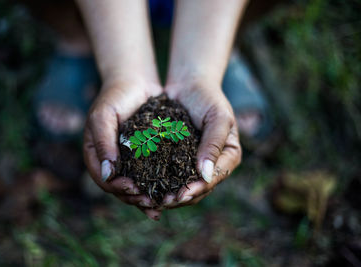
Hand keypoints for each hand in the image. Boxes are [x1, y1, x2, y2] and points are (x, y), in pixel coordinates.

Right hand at [83, 79, 162, 219]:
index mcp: (96, 155)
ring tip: (159, 206)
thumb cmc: (115, 97)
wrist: (135, 83)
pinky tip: (166, 196)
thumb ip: (103, 143)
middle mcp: (111, 161)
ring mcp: (127, 161)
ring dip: (145, 198)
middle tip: (151, 202)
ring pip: (134, 186)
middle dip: (134, 197)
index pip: (103, 179)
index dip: (117, 187)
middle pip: (119, 188)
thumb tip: (107, 174)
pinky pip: (148, 176)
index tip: (133, 188)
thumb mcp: (104, 116)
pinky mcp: (144, 158)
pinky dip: (156, 188)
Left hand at [161, 81, 241, 207]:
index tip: (182, 195)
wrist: (189, 85)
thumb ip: (213, 144)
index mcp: (228, 156)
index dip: (199, 188)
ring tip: (153, 200)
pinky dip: (161, 182)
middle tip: (163, 202)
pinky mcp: (179, 159)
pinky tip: (147, 186)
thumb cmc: (208, 98)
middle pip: (200, 187)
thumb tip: (205, 174)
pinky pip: (171, 174)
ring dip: (170, 194)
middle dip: (182, 197)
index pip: (215, 178)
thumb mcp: (217, 118)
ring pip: (184, 185)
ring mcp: (196, 162)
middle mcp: (213, 163)